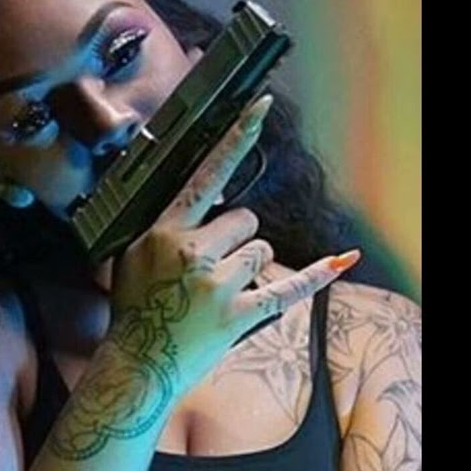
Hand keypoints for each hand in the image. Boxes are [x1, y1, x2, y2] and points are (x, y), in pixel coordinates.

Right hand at [109, 94, 359, 393]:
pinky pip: (287, 288)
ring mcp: (217, 284)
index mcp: (164, 232)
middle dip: (238, 236)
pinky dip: (314, 277)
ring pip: (263, 250)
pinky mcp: (239, 315)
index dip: (236, 138)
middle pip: (245, 218)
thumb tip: (202, 200)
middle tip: (214, 265)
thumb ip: (165, 226)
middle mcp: (192, 252)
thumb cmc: (135, 309)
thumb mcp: (131, 256)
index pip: (206, 175)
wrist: (138, 364)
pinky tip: (339, 262)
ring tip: (221, 291)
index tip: (261, 106)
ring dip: (253, 265)